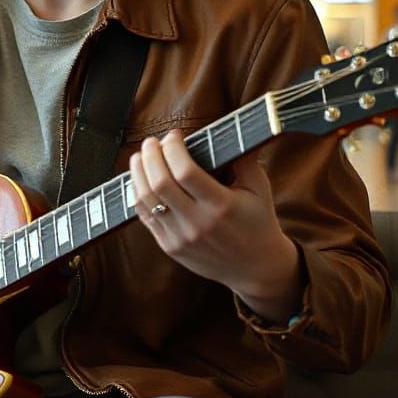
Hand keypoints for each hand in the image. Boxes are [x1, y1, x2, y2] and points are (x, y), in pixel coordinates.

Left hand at [129, 130, 302, 322]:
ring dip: (138, 173)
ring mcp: (181, 237)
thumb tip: (228, 129)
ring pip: (146, 199)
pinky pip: (144, 216)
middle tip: (152, 142)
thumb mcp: (259, 189)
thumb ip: (243, 159)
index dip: (173, 148)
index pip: (186, 172)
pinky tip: (140, 179)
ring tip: (139, 157)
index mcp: (222, 206)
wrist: (255, 268)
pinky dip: (138, 194)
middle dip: (150, 156)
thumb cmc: (258, 222)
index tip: (174, 136)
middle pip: (160, 183)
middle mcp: (198, 224)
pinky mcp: (169, 247)